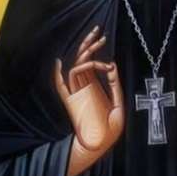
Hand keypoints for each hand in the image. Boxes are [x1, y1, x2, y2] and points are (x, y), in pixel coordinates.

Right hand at [55, 26, 123, 175]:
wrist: (101, 144)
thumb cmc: (111, 129)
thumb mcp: (118, 103)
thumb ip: (115, 85)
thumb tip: (112, 64)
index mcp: (96, 86)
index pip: (92, 62)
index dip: (96, 49)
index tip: (103, 38)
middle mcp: (85, 86)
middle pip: (83, 59)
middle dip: (89, 44)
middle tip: (97, 31)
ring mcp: (77, 92)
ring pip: (77, 67)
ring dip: (87, 55)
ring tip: (99, 46)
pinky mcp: (71, 101)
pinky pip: (62, 85)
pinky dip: (58, 74)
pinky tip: (60, 62)